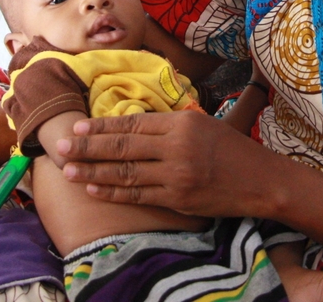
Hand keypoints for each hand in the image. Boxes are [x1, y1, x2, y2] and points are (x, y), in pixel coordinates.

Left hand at [56, 110, 281, 218]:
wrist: (261, 180)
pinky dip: (114, 191)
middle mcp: (177, 147)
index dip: (102, 127)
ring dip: (93, 172)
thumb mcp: (202, 125)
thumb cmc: (231, 149)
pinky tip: (94, 188)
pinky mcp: (178, 199)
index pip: (132, 125)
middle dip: (88, 148)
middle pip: (122, 148)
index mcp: (182, 123)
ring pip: (125, 173)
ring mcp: (177, 175)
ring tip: (69, 170)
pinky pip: (138, 195)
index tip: (78, 127)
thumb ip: (168, 126)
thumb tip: (130, 125)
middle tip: (61, 147)